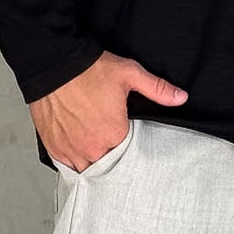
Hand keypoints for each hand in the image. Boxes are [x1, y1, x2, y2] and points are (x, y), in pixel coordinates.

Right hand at [30, 50, 187, 171]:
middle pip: (109, 164)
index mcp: (113, 134)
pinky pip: (68, 165)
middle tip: (112, 143)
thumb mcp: (129, 74)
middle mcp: (92, 147)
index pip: (129, 154)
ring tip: (96, 147)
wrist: (52, 64)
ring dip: (93, 161)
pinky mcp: (55, 147)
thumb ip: (157, 89)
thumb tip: (180, 97)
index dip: (130, 147)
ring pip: (87, 168)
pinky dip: (74, 159)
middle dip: (113, 157)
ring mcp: (71, 150)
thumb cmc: (87, 70)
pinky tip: (79, 148)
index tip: (129, 139)